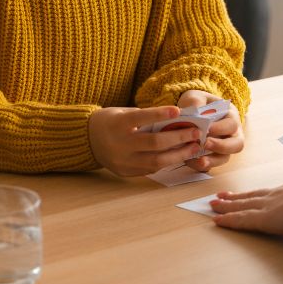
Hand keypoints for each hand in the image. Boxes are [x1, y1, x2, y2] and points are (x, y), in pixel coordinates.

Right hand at [88, 105, 202, 176]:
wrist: (87, 140)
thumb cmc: (110, 121)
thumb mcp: (123, 112)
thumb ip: (145, 117)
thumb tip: (175, 120)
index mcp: (118, 124)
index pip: (141, 117)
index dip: (160, 114)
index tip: (178, 111)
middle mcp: (120, 143)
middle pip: (154, 143)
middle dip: (178, 138)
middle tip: (196, 133)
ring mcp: (122, 160)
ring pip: (156, 161)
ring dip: (178, 155)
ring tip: (194, 148)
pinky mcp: (125, 172)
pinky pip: (150, 169)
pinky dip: (166, 162)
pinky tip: (179, 156)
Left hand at [177, 90, 243, 171]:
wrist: (188, 113)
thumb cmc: (196, 103)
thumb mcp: (195, 97)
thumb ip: (196, 101)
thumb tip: (197, 110)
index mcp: (230, 116)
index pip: (232, 124)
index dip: (221, 128)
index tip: (207, 129)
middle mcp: (232, 133)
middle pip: (237, 144)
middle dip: (221, 146)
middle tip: (205, 144)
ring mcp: (224, 146)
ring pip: (226, 158)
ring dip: (214, 160)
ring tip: (200, 160)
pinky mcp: (212, 156)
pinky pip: (212, 165)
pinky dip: (202, 165)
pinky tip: (190, 161)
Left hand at [208, 180, 282, 234]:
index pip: (267, 192)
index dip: (254, 193)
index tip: (245, 193)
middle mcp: (276, 195)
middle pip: (250, 196)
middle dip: (235, 197)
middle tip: (220, 196)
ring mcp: (268, 206)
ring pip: (241, 206)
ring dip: (226, 206)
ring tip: (214, 205)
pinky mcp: (264, 219)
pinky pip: (241, 220)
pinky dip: (228, 220)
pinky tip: (217, 221)